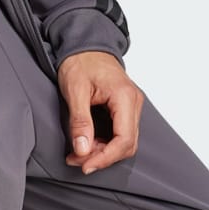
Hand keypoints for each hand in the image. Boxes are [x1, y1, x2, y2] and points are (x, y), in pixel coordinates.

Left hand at [55, 50, 141, 173]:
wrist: (84, 44)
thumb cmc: (80, 61)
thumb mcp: (75, 90)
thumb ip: (80, 121)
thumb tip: (83, 149)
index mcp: (124, 97)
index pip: (124, 139)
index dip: (106, 157)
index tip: (85, 165)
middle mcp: (133, 102)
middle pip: (127, 144)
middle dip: (103, 157)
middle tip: (77, 160)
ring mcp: (131, 106)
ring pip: (124, 141)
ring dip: (102, 152)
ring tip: (78, 153)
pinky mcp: (124, 108)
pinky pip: (120, 133)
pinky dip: (104, 143)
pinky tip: (86, 143)